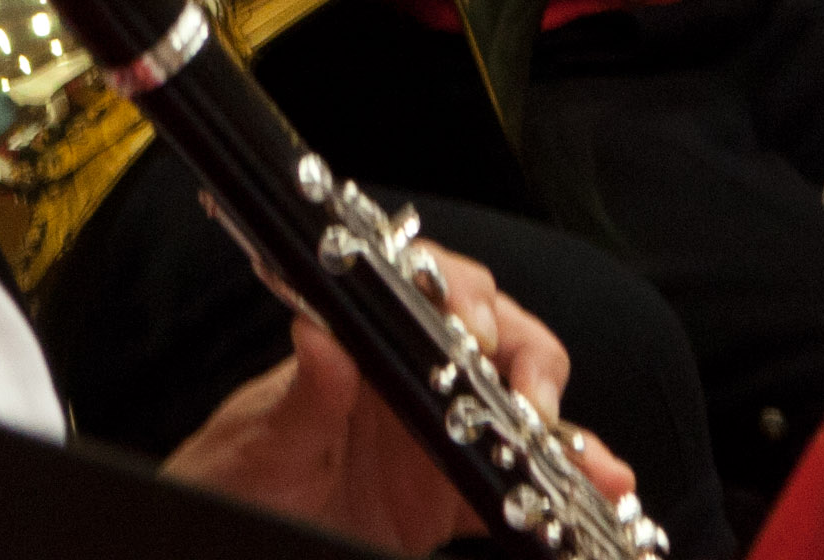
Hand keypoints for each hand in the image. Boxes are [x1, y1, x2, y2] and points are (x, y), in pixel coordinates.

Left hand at [159, 250, 632, 554]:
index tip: (476, 328)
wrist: (226, 532)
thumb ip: (301, 398)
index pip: (422, 291)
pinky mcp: (447, 494)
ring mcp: (435, 433)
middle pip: (492, 337)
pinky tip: (597, 497)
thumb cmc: (234, 475)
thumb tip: (318, 331)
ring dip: (564, 432)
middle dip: (529, 359)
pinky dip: (560, 494)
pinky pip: (515, 487)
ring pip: (518, 411)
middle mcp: (406, 376)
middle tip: (536, 400)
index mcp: (360, 344)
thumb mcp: (260, 444)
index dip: (460, 295)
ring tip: (596, 466)